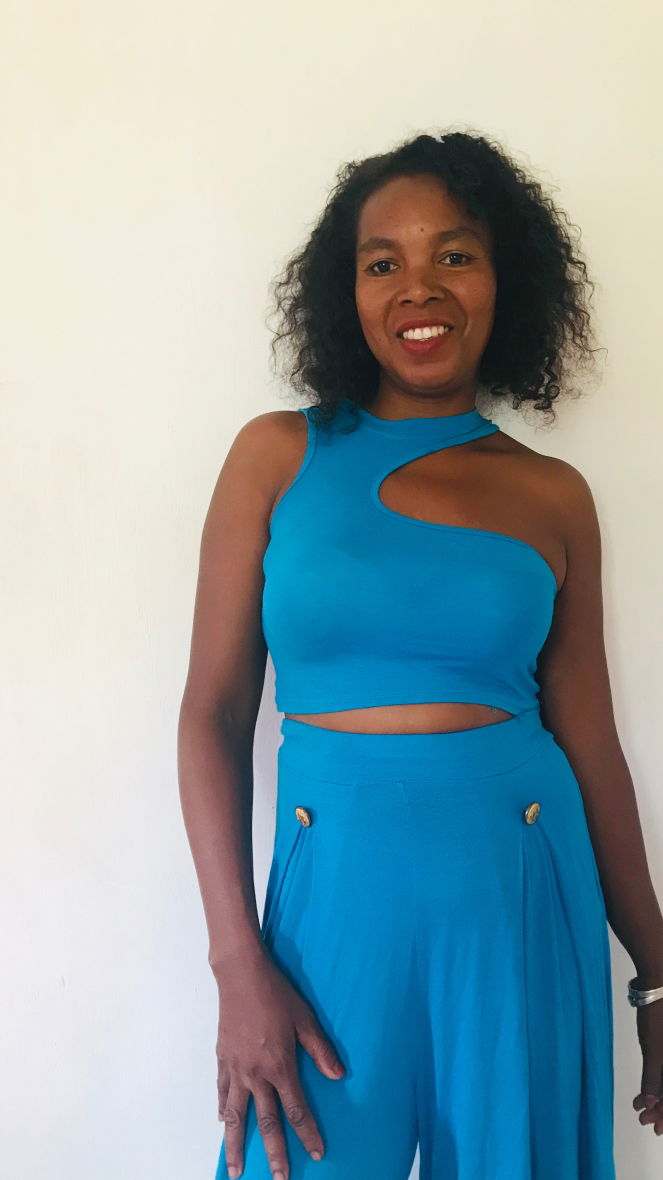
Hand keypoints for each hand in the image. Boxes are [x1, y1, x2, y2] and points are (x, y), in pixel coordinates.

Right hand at [216, 949, 345, 1178]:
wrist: (241, 975)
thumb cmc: (276, 994)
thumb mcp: (305, 1019)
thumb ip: (320, 1050)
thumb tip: (338, 1074)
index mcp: (279, 1066)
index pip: (296, 1109)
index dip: (308, 1133)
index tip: (316, 1154)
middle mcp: (256, 1074)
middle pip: (266, 1121)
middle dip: (274, 1154)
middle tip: (280, 1179)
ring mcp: (236, 1069)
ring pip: (236, 1115)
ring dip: (236, 1145)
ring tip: (235, 1170)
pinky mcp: (222, 1059)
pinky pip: (222, 1091)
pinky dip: (223, 1109)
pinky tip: (223, 1122)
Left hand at [632, 1000, 662, 1135]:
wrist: (659, 980)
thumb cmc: (659, 1012)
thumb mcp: (654, 1049)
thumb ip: (653, 1078)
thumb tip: (653, 1104)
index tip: (654, 1127)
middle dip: (662, 1107)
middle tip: (643, 1118)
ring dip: (659, 1095)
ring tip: (640, 1105)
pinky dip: (658, 1079)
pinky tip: (646, 1088)